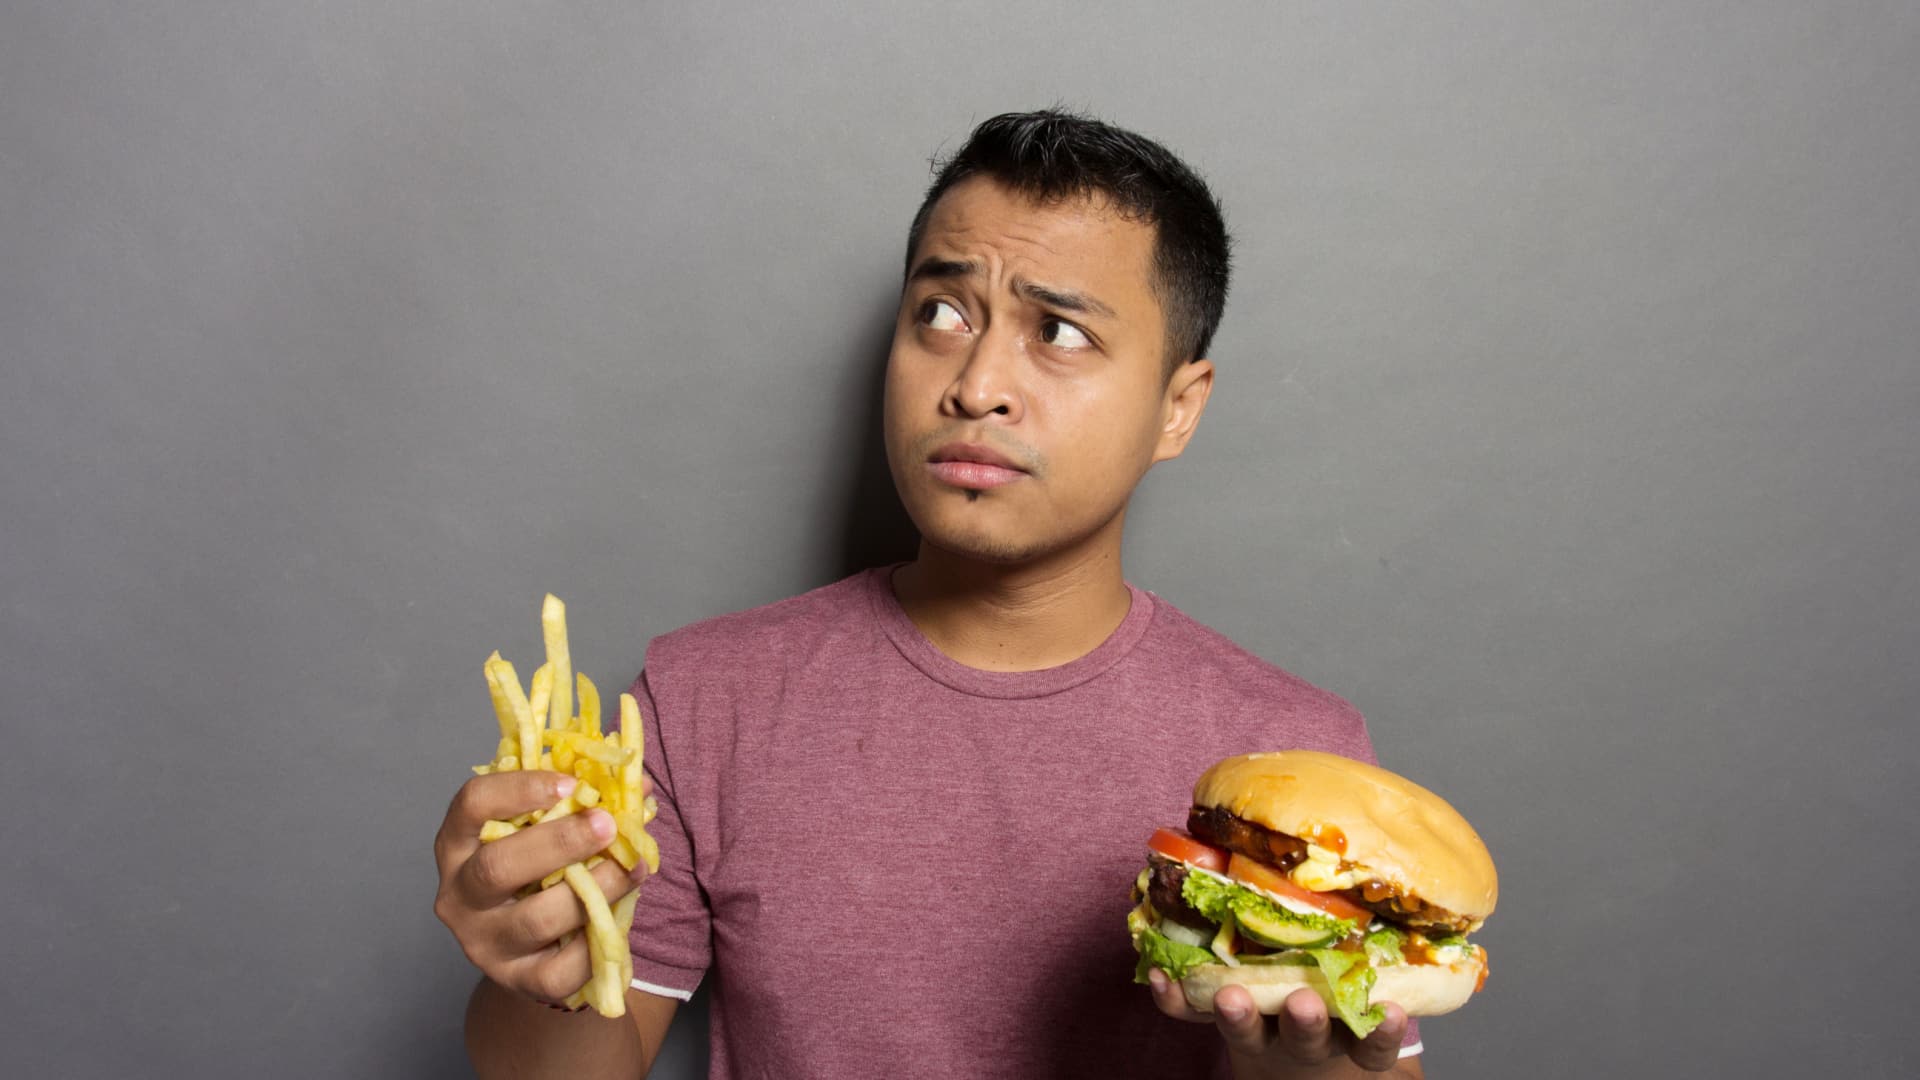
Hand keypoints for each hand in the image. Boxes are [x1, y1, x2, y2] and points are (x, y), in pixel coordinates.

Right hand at [433, 770, 648, 1006]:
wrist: (535, 947)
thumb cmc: (540, 870)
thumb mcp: (545, 830)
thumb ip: (579, 804)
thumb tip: (642, 786)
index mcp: (459, 844)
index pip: (472, 805)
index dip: (520, 789)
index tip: (571, 783)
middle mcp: (460, 895)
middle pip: (498, 866)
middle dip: (560, 841)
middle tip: (608, 825)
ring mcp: (485, 943)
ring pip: (537, 919)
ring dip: (595, 888)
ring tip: (633, 868)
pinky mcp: (517, 981)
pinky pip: (560, 970)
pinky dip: (595, 942)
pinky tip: (616, 919)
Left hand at [1148, 970, 1411, 1076]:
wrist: (1299, 1050)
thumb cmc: (1342, 992)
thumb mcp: (1370, 981)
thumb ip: (1385, 953)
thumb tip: (1421, 885)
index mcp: (1351, 1032)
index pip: (1374, 1042)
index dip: (1383, 1032)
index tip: (1392, 1013)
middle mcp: (1308, 1038)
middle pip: (1309, 1039)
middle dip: (1306, 1022)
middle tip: (1303, 1004)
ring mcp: (1262, 1034)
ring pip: (1250, 1034)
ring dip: (1237, 1016)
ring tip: (1229, 995)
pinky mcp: (1220, 1023)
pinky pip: (1193, 1017)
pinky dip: (1176, 1000)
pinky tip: (1160, 977)